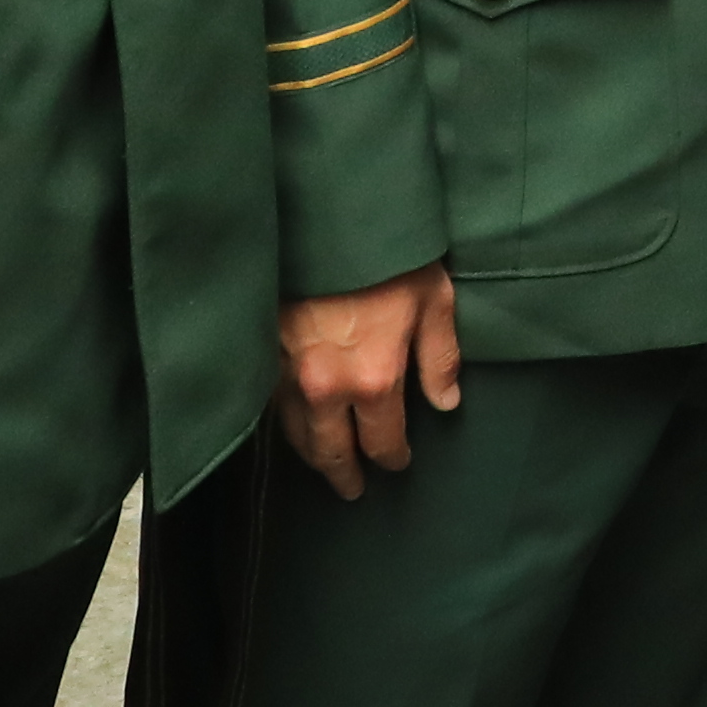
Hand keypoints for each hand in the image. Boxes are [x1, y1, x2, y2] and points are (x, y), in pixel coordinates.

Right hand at [272, 264, 459, 494]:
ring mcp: (285, 372)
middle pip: (331, 450)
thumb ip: (439, 358)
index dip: (391, 457)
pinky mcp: (260, 351)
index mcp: (373, 380)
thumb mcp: (434, 300)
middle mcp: (325, 388)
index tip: (396, 464)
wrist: (323, 215)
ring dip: (311, 454)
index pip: (382, 440)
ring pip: (296, 433)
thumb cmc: (388, 254)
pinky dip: (285, 422)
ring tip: (323, 467)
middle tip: (352, 490)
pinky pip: (271, 403)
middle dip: (344, 473)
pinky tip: (293, 424)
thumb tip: (446, 404)